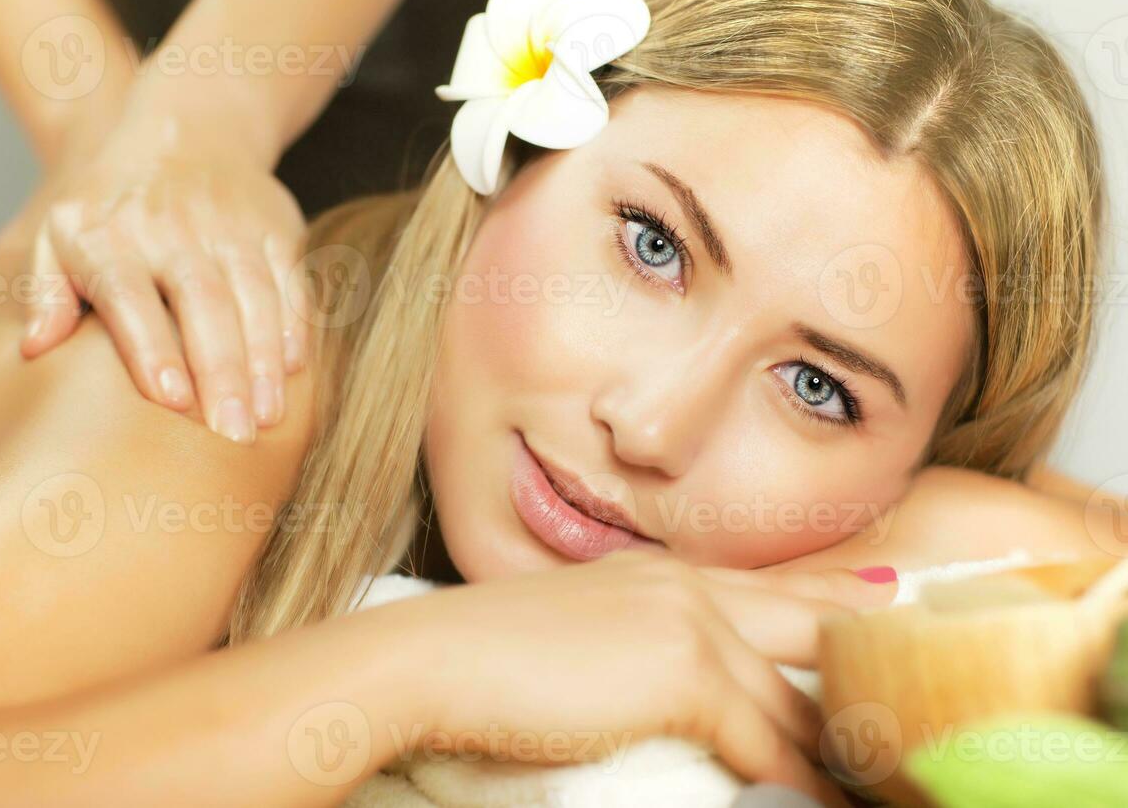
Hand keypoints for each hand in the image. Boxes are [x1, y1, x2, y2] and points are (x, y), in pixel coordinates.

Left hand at [15, 105, 308, 443]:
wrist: (190, 131)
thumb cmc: (116, 203)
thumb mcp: (62, 233)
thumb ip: (48, 294)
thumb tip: (36, 349)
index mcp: (113, 236)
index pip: (132, 295)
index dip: (153, 348)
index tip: (173, 401)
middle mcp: (174, 229)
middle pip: (204, 304)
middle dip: (222, 372)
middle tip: (233, 433)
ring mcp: (232, 227)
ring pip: (254, 297)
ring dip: (263, 360)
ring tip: (266, 415)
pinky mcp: (276, 229)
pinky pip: (290, 282)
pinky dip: (294, 326)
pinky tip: (292, 370)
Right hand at [387, 551, 897, 805]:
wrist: (433, 661)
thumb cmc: (487, 658)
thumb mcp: (579, 632)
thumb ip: (639, 651)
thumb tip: (687, 701)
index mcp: (660, 571)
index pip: (769, 588)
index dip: (832, 602)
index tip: (881, 612)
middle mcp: (686, 582)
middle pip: (809, 619)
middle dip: (866, 658)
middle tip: (921, 690)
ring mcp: (690, 619)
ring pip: (794, 693)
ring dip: (839, 741)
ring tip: (888, 770)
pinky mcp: (685, 668)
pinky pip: (765, 743)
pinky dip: (797, 783)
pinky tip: (820, 803)